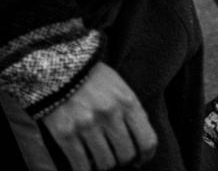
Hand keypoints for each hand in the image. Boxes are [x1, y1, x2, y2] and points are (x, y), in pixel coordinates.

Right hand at [41, 62, 156, 169]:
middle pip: (126, 156)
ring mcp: (87, 125)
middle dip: (123, 161)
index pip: (147, 140)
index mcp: (127, 101)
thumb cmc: (95, 79)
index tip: (140, 160)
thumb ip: (131, 113)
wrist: (61, 66)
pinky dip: (84, 169)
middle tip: (117, 157)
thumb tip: (140, 148)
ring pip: (105, 164)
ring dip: (104, 164)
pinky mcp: (66, 134)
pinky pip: (81, 165)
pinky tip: (85, 162)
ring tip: (100, 157)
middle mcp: (110, 114)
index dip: (146, 155)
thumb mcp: (120, 88)